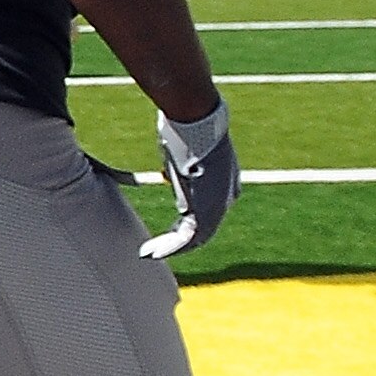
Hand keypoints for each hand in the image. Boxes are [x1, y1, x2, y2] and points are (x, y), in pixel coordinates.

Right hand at [140, 100, 238, 259]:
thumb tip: (168, 168)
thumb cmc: (187, 128)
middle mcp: (227, 197)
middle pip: (203, 228)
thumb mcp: (183, 150)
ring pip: (197, 237)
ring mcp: (219, 204)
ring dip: (170, 247)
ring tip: (148, 252)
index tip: (168, 229)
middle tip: (156, 248)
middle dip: (178, 240)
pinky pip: (189, 238)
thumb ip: (179, 165)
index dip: (186, 223)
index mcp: (226, 183)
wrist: (197, 123)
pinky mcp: (208, 210)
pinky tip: (151, 251)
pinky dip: (170, 247)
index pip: (208, 210)